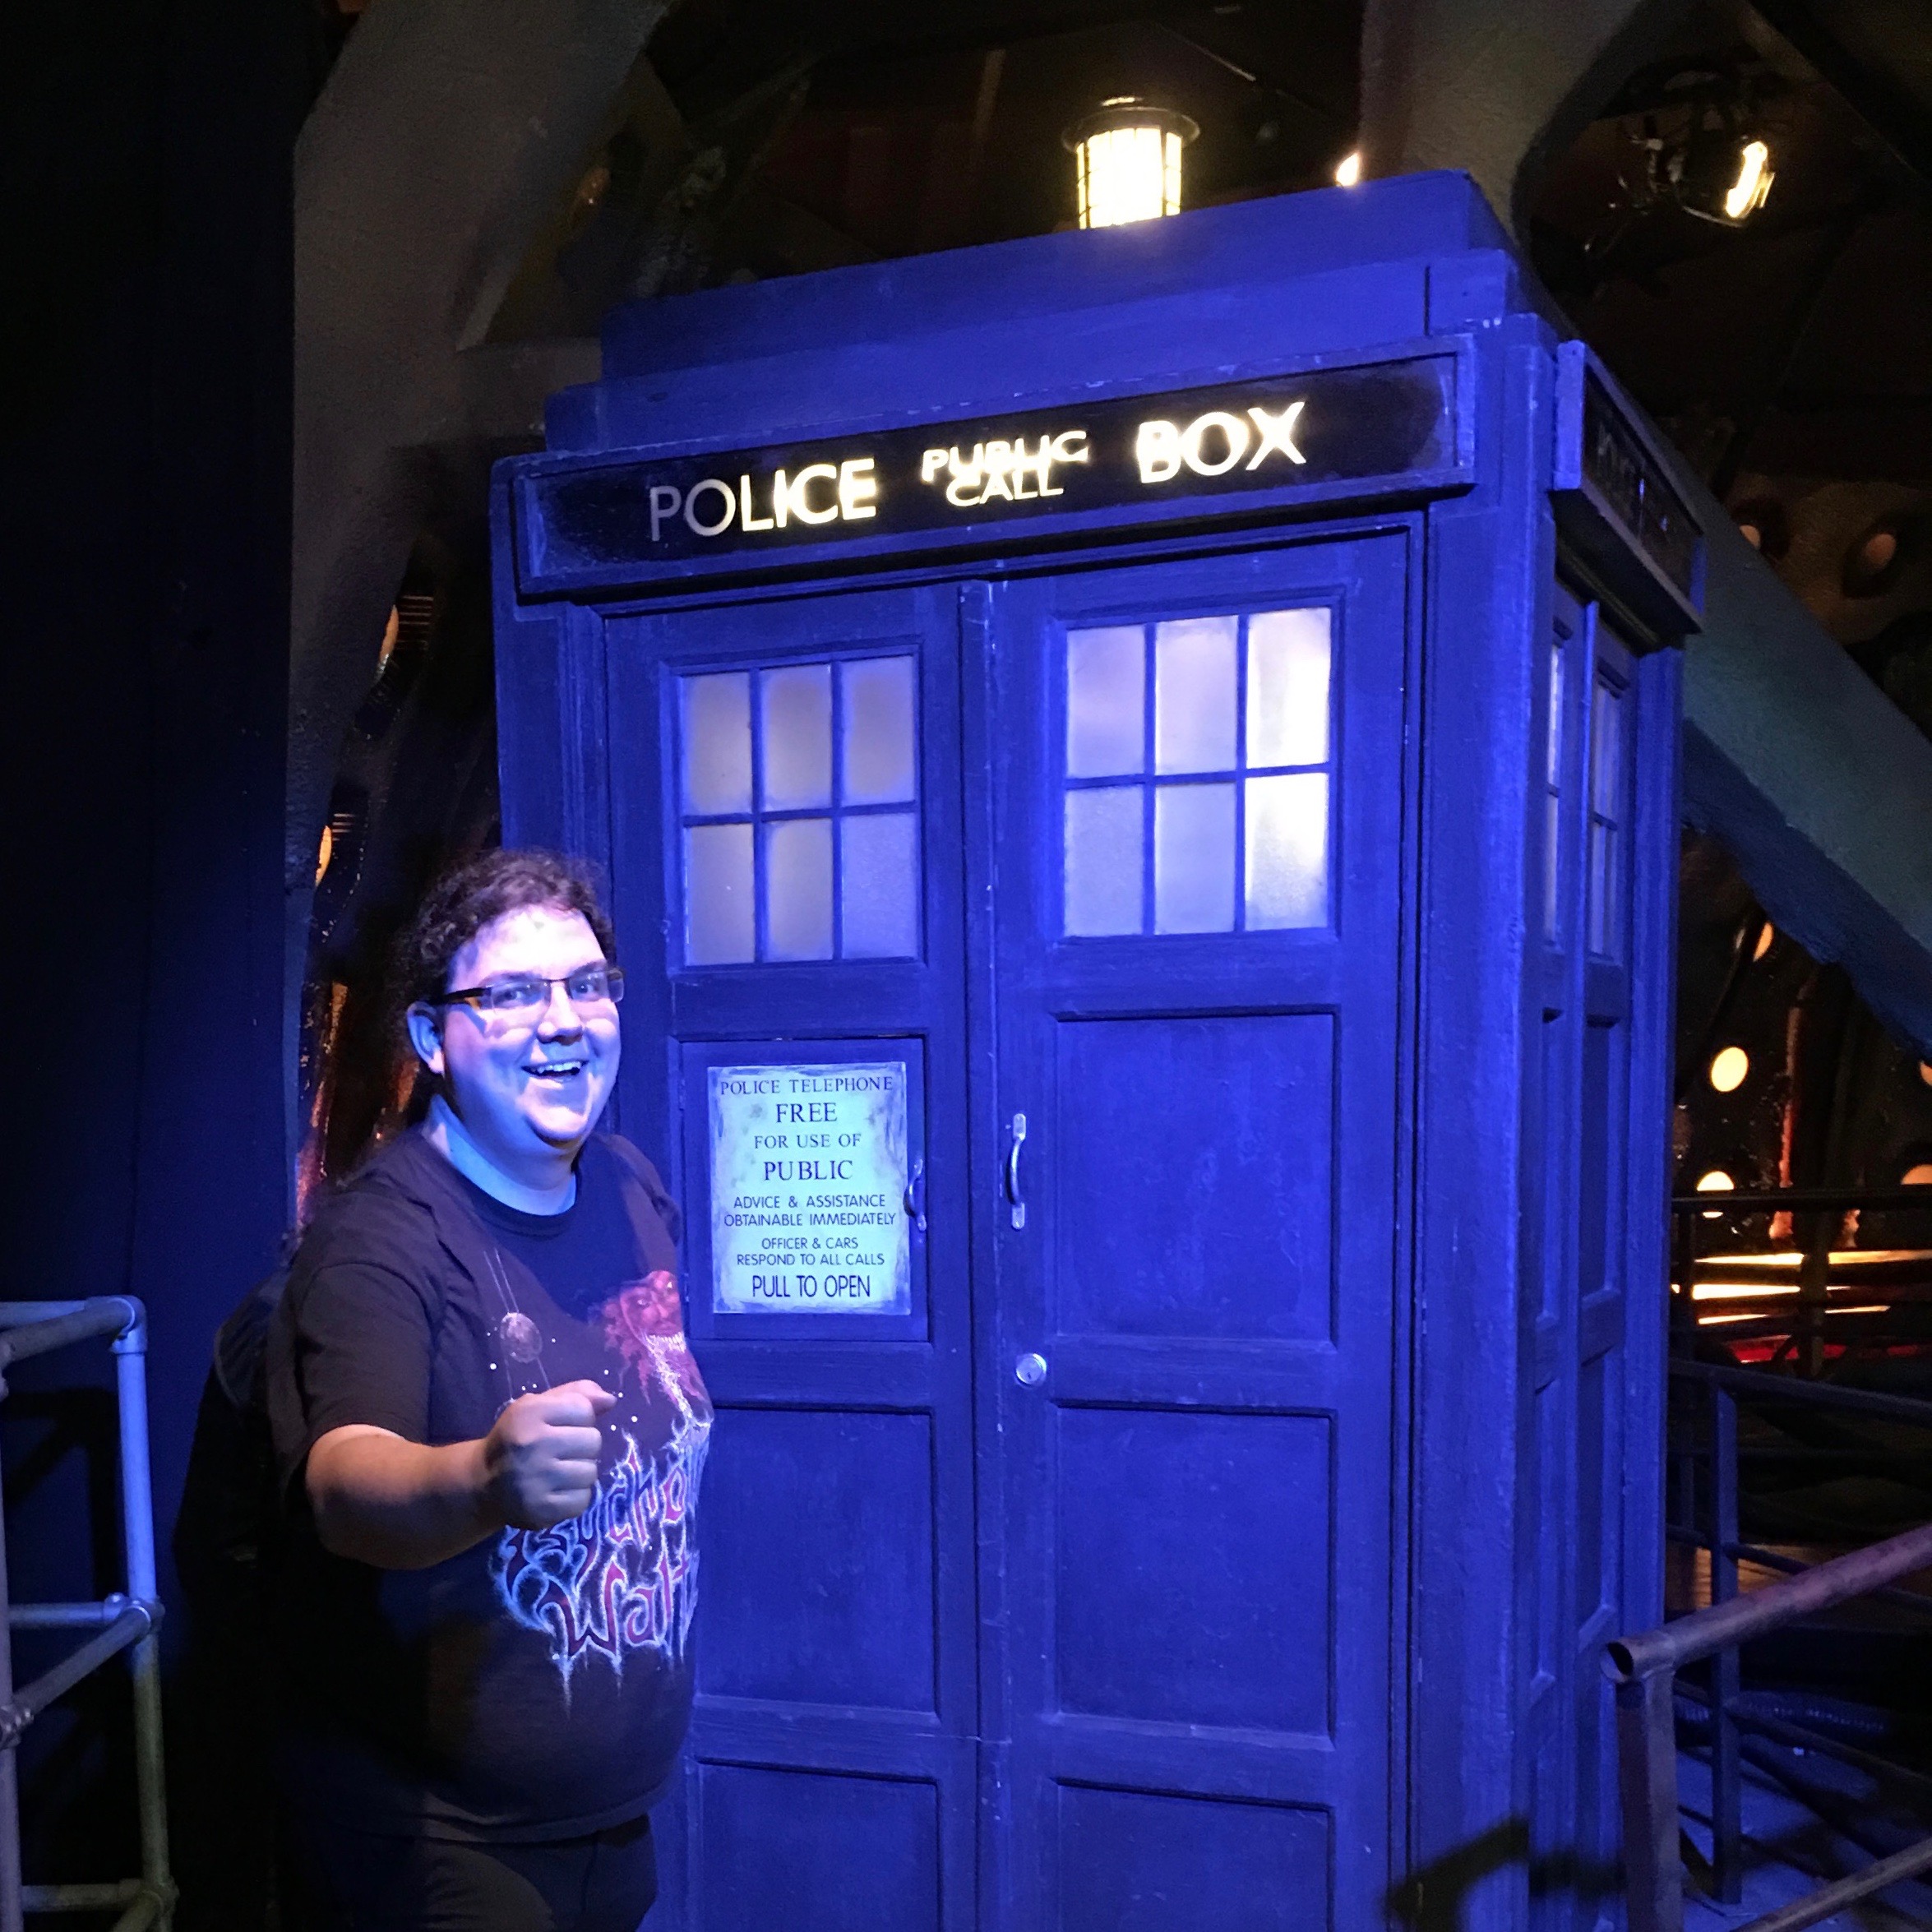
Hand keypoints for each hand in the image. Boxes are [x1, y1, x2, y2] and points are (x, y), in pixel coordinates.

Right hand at [481, 1380, 616, 1528]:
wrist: (484, 1483)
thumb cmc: (519, 1437)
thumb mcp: (540, 1406)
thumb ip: (577, 1395)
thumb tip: (610, 1400)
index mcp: (529, 1413)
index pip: (584, 1409)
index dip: (578, 1418)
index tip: (559, 1426)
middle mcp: (531, 1445)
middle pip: (593, 1441)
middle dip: (582, 1445)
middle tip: (560, 1452)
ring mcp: (535, 1480)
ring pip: (591, 1472)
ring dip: (579, 1471)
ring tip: (557, 1472)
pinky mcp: (540, 1510)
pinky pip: (583, 1500)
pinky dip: (575, 1496)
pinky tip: (556, 1491)